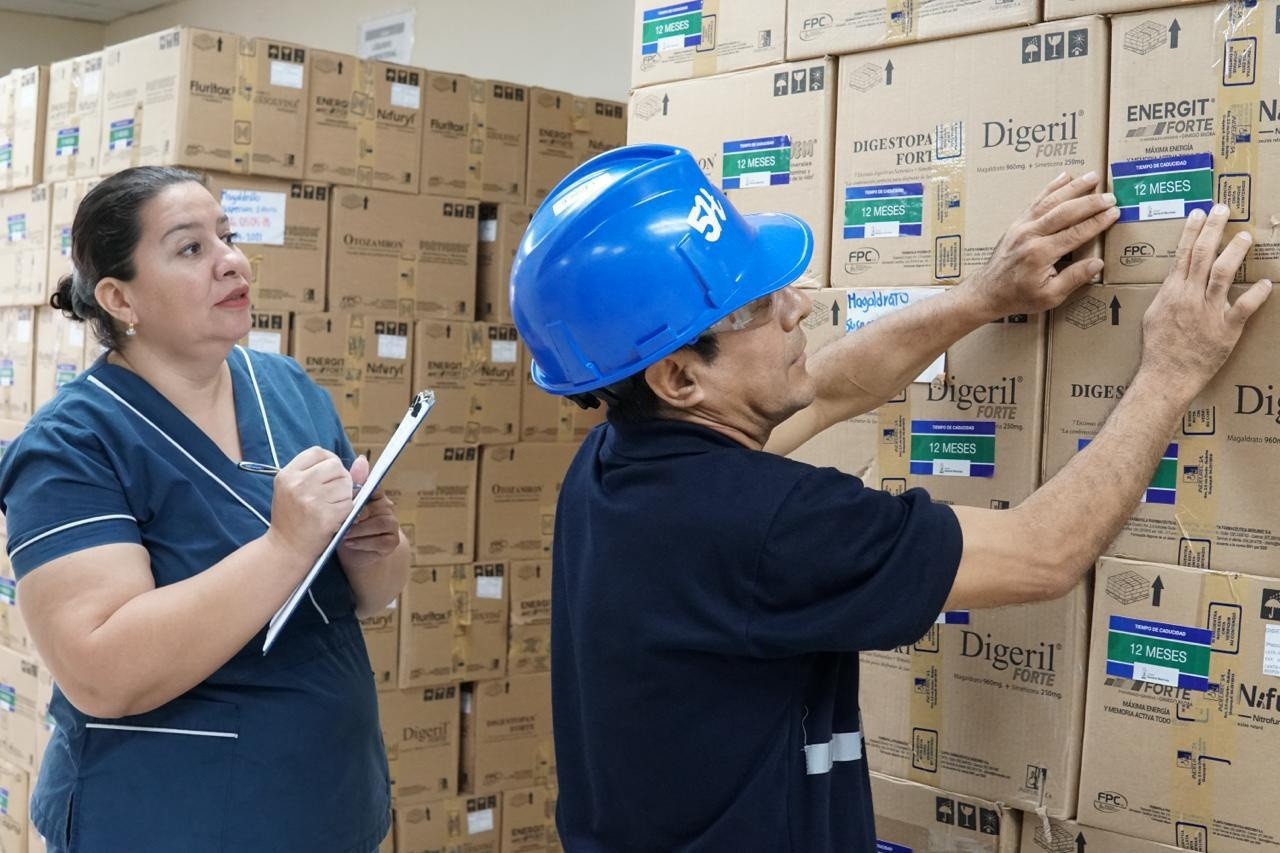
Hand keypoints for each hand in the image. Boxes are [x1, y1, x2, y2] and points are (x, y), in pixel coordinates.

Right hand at [266, 447, 355, 557]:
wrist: (286, 548)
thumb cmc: (293, 516)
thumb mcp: (297, 488)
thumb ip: (325, 470)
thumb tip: (363, 460)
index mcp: (287, 474)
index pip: (318, 452)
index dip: (329, 462)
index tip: (328, 475)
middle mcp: (298, 484)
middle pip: (336, 466)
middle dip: (340, 478)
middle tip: (330, 494)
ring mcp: (311, 500)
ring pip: (345, 484)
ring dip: (344, 495)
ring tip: (330, 506)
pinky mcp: (325, 516)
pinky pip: (349, 504)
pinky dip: (346, 510)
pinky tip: (333, 517)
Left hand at [337, 455, 402, 571]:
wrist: (358, 556)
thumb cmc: (347, 528)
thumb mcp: (344, 506)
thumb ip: (351, 485)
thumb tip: (361, 459)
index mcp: (375, 495)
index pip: (371, 487)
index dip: (357, 496)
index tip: (345, 504)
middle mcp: (387, 507)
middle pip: (371, 506)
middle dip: (354, 515)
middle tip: (339, 521)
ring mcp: (392, 524)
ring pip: (377, 523)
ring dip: (357, 530)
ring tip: (343, 534)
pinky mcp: (392, 542)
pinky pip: (379, 540)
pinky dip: (362, 542)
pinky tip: (350, 543)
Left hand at [964, 171, 1118, 318]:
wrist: (987, 292)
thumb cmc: (1019, 296)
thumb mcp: (1049, 296)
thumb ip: (1074, 278)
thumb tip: (1097, 263)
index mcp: (1041, 254)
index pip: (1076, 232)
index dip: (1097, 221)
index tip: (1114, 212)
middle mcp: (1031, 235)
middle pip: (1065, 211)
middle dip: (1090, 201)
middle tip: (1110, 195)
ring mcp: (1022, 226)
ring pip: (1051, 200)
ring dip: (1073, 187)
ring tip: (1092, 176)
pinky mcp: (1017, 223)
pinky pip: (1037, 200)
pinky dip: (1051, 187)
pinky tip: (1064, 177)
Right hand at [1139, 204, 1271, 399]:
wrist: (1166, 375)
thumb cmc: (1158, 348)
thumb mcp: (1153, 316)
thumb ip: (1168, 295)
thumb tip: (1176, 280)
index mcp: (1171, 292)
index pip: (1182, 254)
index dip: (1191, 231)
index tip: (1199, 213)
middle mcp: (1189, 296)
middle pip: (1202, 255)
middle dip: (1212, 229)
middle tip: (1223, 210)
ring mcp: (1208, 311)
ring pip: (1222, 273)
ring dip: (1234, 252)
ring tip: (1244, 237)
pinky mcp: (1226, 328)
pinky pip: (1244, 308)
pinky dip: (1255, 295)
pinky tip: (1265, 283)